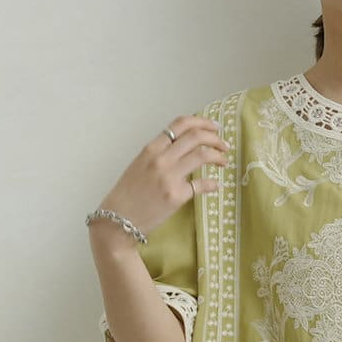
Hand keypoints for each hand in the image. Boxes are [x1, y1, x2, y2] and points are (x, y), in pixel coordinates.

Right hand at [94, 115, 230, 240]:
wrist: (118, 219)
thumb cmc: (128, 193)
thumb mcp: (140, 165)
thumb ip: (160, 154)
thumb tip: (184, 148)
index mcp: (151, 148)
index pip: (180, 125)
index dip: (202, 122)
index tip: (214, 127)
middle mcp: (161, 158)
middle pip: (196, 136)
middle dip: (215, 138)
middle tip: (224, 145)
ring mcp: (169, 177)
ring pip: (202, 155)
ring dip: (218, 156)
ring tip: (223, 161)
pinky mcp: (176, 196)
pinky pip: (201, 185)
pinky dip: (212, 183)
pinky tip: (215, 185)